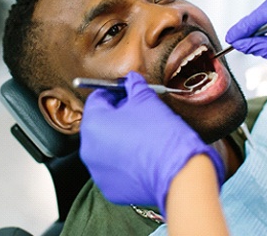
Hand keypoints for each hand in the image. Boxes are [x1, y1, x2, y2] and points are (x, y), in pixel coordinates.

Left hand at [79, 71, 224, 216]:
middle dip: (115, 115)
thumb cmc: (160, 133)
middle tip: (136, 112)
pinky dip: (123, 159)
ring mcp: (97, 171)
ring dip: (118, 137)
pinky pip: (113, 167)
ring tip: (142, 135)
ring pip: (105, 146)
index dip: (114, 92)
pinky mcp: (110, 187)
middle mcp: (88, 148)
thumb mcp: (146, 99)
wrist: (178, 172)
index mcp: (94, 123)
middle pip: (99, 123)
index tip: (127, 93)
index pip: (97, 98)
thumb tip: (131, 79)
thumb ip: (134, 85)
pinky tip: (142, 155)